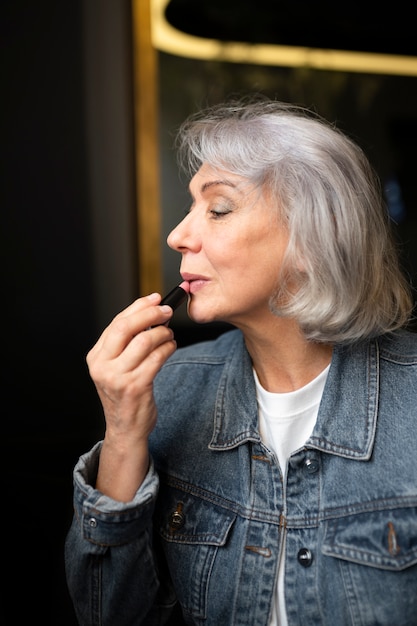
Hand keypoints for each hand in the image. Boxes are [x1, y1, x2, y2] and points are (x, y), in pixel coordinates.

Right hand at [87, 292, 176, 500]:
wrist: (125, 429)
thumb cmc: (125, 394)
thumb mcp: (116, 367)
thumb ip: (126, 342)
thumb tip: (149, 309)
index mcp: (95, 357)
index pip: (116, 323)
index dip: (138, 307)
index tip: (154, 298)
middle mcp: (102, 366)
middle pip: (127, 327)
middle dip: (151, 314)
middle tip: (167, 311)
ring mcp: (117, 377)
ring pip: (145, 340)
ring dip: (163, 333)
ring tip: (169, 335)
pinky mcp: (135, 386)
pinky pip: (157, 358)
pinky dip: (168, 348)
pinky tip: (171, 347)